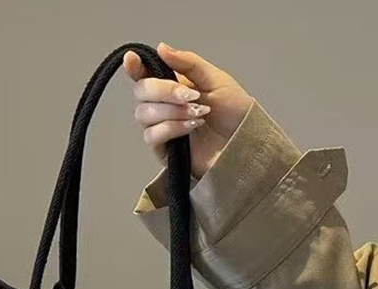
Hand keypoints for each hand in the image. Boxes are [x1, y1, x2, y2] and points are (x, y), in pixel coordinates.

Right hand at [123, 42, 251, 178]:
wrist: (245, 142)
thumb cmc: (234, 112)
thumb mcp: (215, 79)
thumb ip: (188, 63)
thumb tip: (162, 48)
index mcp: (172, 85)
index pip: (144, 74)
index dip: (134, 67)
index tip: (132, 60)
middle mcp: (163, 105)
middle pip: (141, 92)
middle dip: (163, 90)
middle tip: (189, 95)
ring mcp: (162, 128)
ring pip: (144, 114)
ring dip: (172, 111)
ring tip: (198, 113)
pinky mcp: (164, 150)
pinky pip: (152, 135)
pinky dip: (171, 127)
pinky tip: (191, 126)